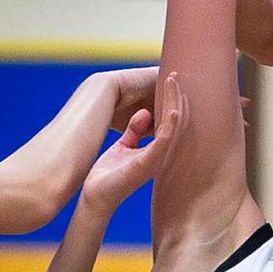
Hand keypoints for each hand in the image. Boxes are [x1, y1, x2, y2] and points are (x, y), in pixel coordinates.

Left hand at [81, 72, 187, 212]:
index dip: (172, 99)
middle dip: (178, 96)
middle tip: (177, 74)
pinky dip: (169, 124)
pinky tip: (172, 108)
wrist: (95, 197)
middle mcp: (158, 152)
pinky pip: (163, 141)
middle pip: (176, 119)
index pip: (170, 119)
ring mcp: (154, 158)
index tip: (172, 80)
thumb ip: (134, 131)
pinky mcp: (147, 163)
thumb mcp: (122, 148)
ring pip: (173, 126)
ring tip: (173, 81)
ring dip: (174, 102)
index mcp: (154, 149)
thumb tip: (143, 113)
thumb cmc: (107, 176)